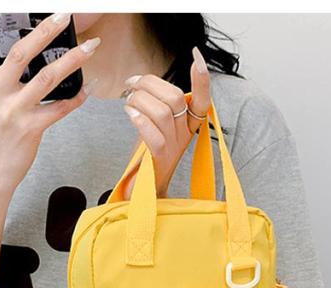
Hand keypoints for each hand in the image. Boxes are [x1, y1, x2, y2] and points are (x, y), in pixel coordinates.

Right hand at [0, 13, 100, 193]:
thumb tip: (20, 50)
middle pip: (20, 53)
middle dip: (44, 31)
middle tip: (64, 16)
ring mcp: (13, 111)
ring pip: (46, 78)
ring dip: (71, 61)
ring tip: (89, 48)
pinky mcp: (30, 128)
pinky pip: (59, 109)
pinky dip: (76, 98)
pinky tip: (88, 89)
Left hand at [121, 46, 210, 198]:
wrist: (144, 189)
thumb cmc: (148, 154)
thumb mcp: (157, 126)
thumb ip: (158, 106)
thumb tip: (143, 82)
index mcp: (188, 125)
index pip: (202, 100)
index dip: (202, 79)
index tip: (197, 56)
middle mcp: (184, 135)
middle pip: (175, 99)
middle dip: (150, 84)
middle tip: (131, 84)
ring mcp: (174, 148)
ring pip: (162, 113)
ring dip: (140, 100)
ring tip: (128, 102)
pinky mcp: (160, 159)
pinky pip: (154, 135)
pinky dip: (140, 120)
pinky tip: (130, 115)